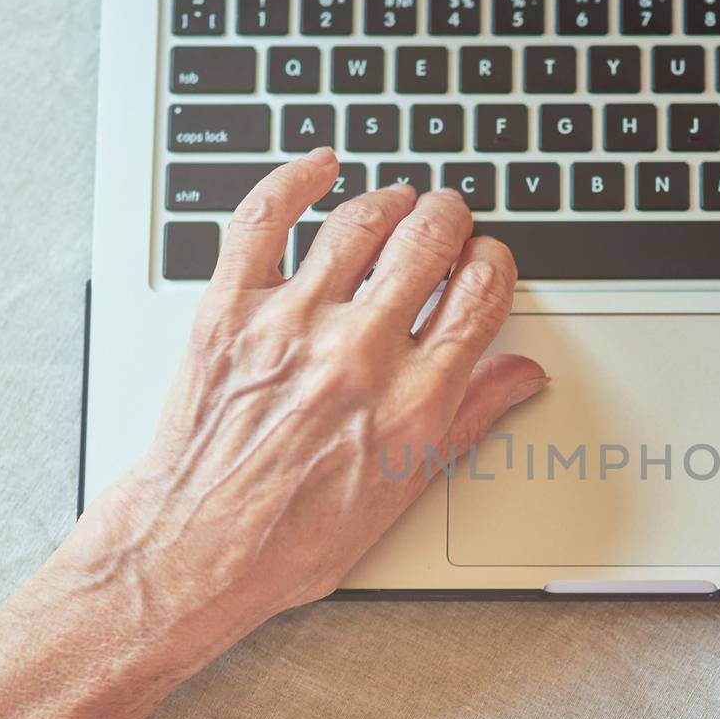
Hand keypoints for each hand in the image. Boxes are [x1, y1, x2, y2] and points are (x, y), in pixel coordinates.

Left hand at [84, 149, 545, 636]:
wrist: (198, 550)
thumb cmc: (296, 537)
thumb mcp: (407, 489)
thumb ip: (471, 417)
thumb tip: (521, 376)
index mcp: (414, 398)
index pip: (481, 294)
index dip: (495, 265)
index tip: (487, 264)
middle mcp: (359, 352)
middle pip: (429, 242)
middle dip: (451, 220)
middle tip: (449, 221)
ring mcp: (291, 324)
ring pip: (359, 222)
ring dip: (391, 201)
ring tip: (399, 202)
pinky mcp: (229, 311)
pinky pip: (263, 220)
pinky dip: (295, 181)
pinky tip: (319, 167)